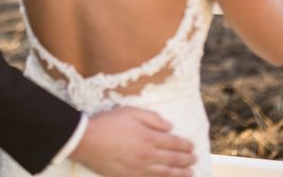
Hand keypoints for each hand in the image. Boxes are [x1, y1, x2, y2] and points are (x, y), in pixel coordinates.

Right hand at [70, 107, 195, 175]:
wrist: (87, 140)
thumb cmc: (109, 123)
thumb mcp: (132, 112)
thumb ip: (153, 118)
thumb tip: (169, 127)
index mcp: (149, 137)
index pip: (173, 143)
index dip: (185, 146)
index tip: (193, 147)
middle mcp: (147, 154)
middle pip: (172, 159)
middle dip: (186, 160)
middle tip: (195, 160)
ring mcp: (138, 168)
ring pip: (164, 173)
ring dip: (179, 173)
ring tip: (189, 173)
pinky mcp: (129, 176)